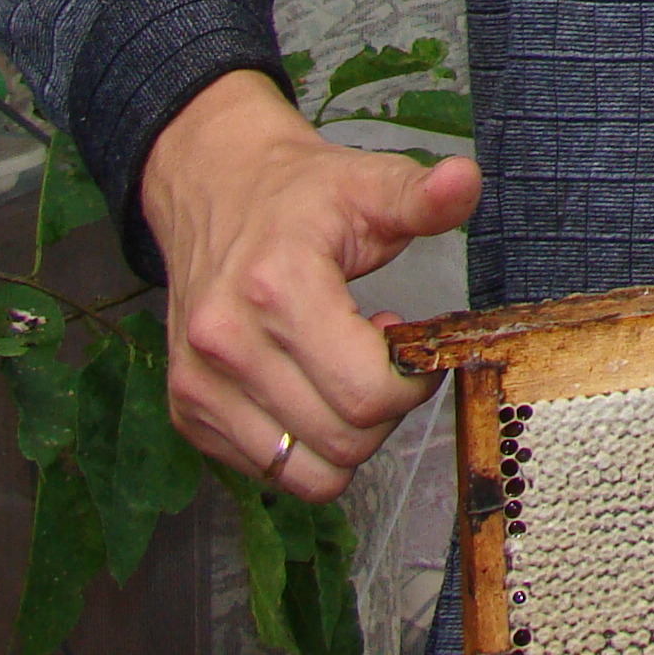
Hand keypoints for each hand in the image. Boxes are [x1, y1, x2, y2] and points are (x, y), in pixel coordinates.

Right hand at [140, 69, 482, 503]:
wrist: (216, 190)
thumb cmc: (301, 195)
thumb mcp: (370, 183)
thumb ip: (422, 196)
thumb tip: (466, 181)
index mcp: (276, 289)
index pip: (366, 393)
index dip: (413, 380)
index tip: (411, 340)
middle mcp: (226, 348)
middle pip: (345, 440)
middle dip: (387, 408)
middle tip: (385, 356)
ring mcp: (199, 387)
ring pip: (309, 473)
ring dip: (348, 436)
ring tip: (348, 372)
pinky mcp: (188, 413)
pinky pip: (272, 470)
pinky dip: (306, 445)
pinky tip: (310, 385)